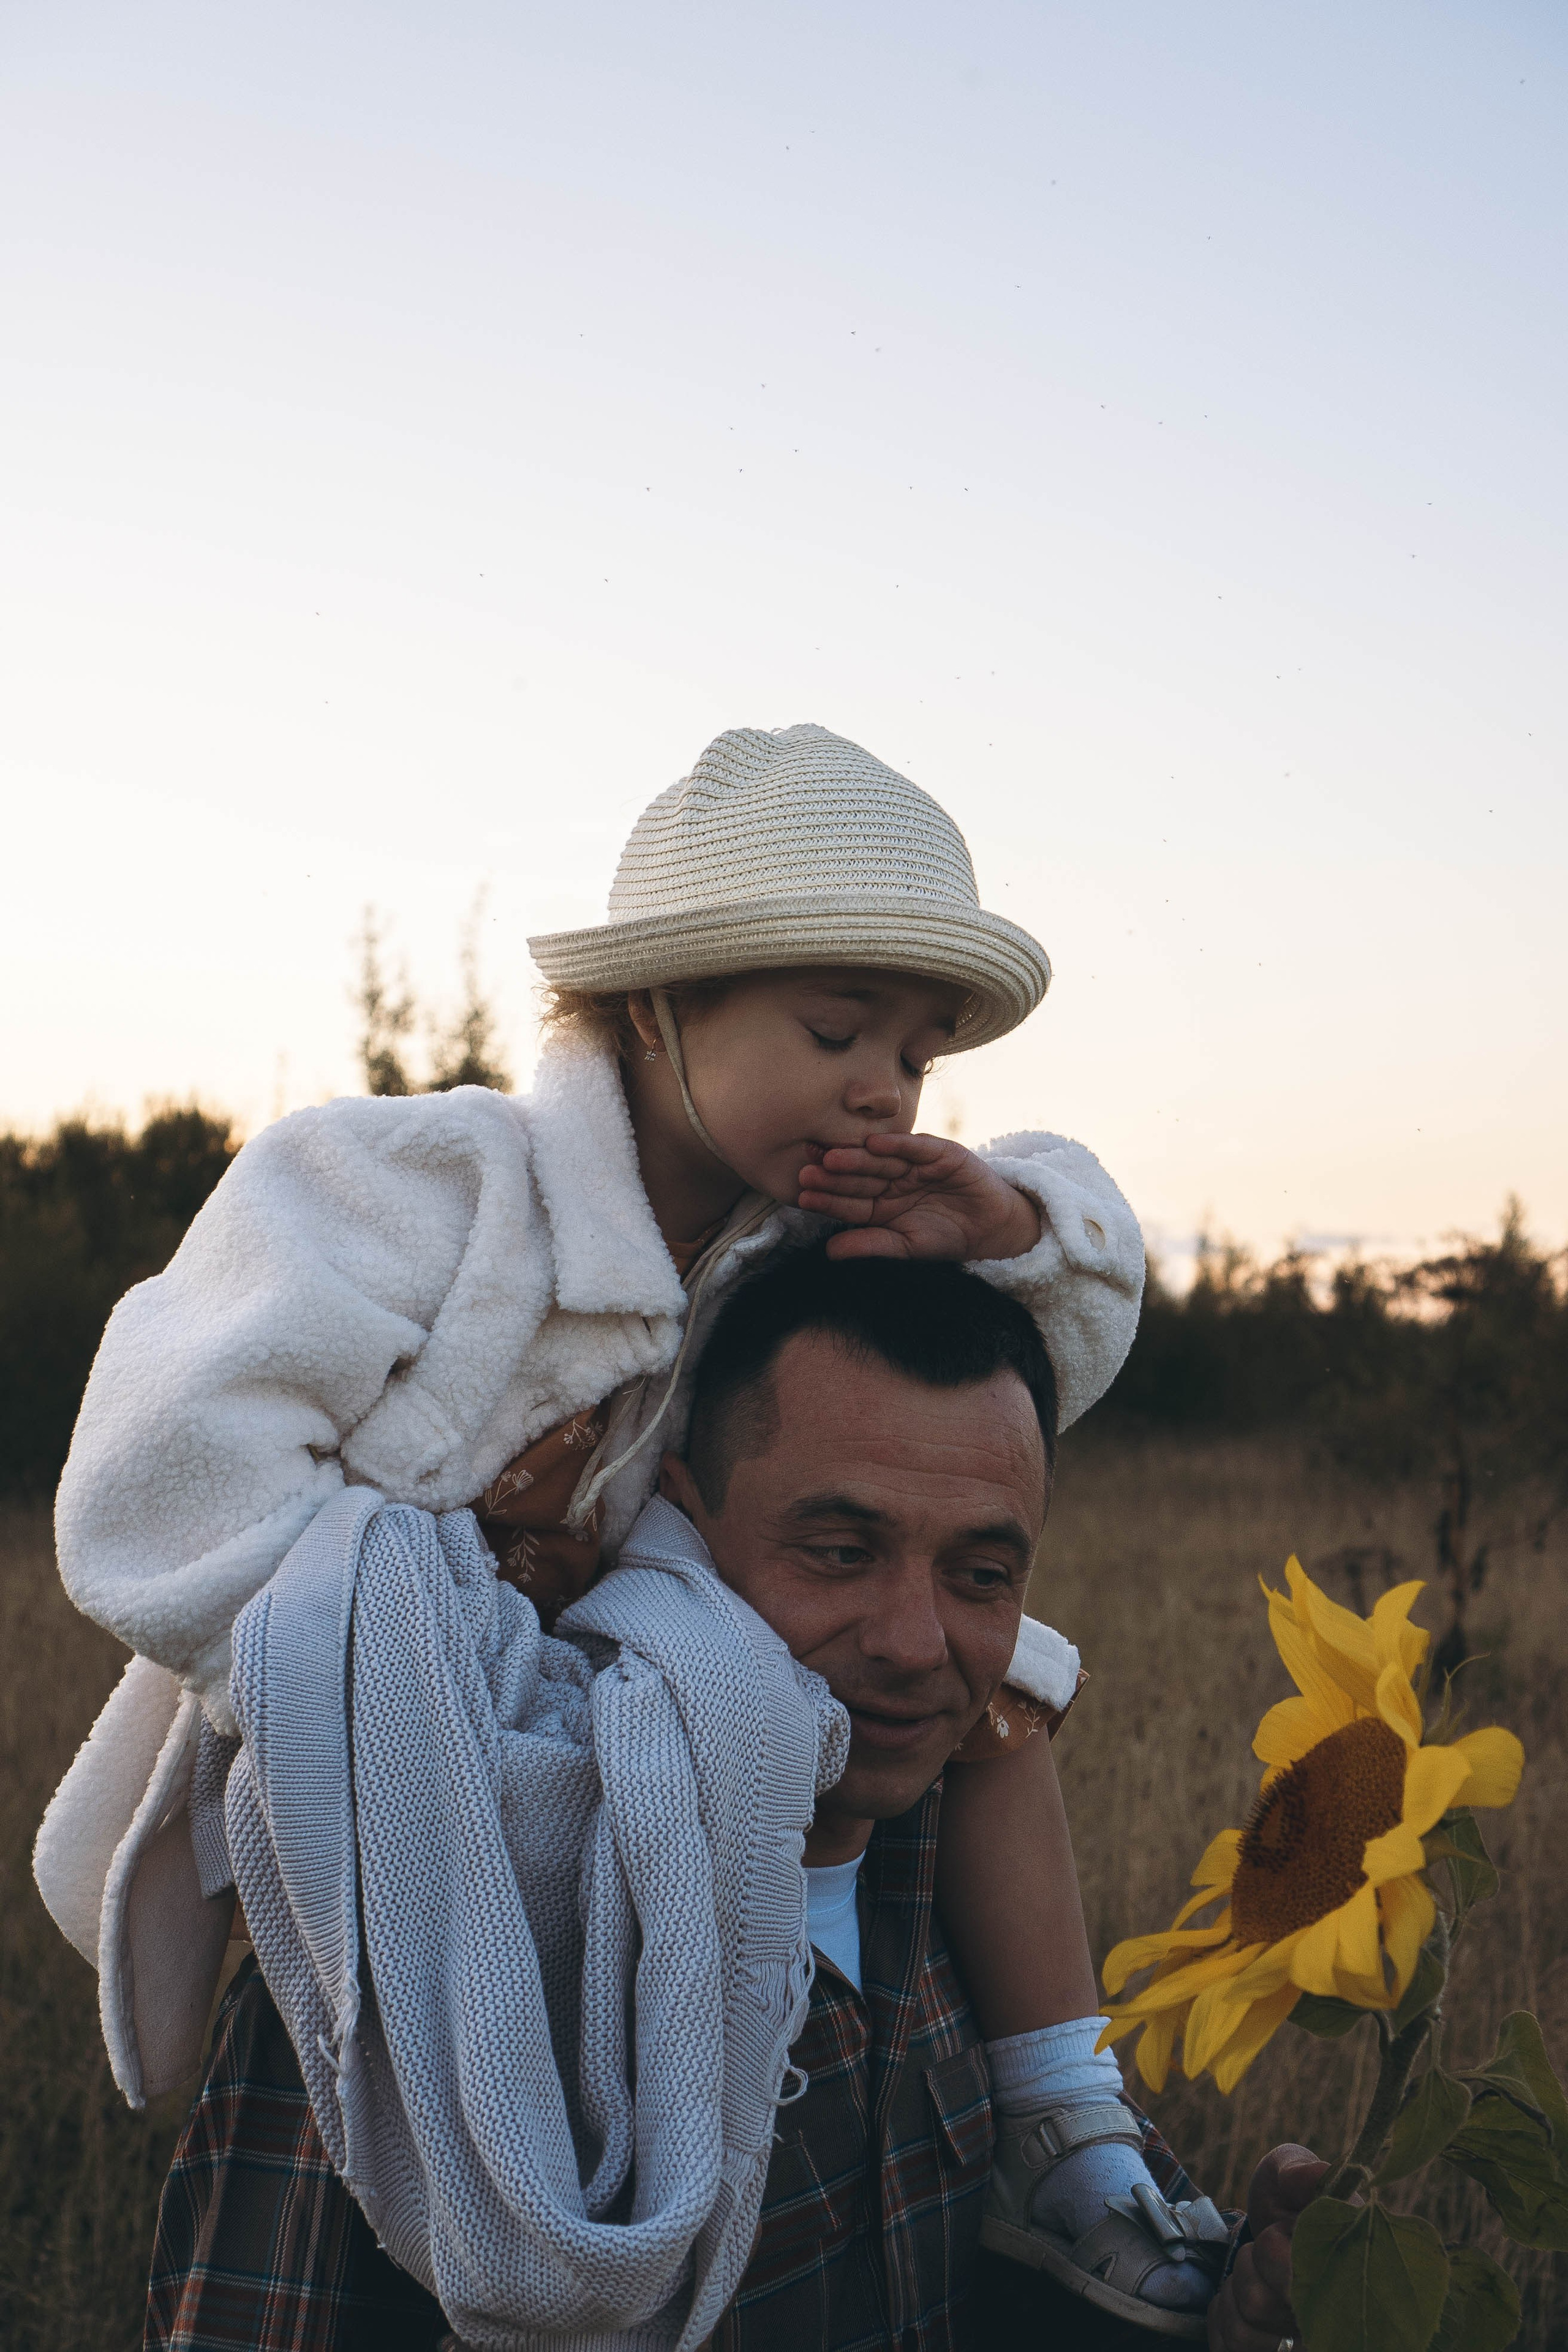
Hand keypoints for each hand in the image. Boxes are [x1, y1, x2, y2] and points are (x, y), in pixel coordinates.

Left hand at [797, 1132, 1041, 1261]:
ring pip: (879, 1161)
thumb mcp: (905, 1246)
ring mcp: (912, 1165)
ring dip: (856, 1158)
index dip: (827, 1199)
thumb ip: (869, 1245)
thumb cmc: (946, 1238)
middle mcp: (891, 1181)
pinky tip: (874, 1143)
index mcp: (879, 1204)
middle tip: (807, 1170)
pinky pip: (914, 1147)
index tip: (802, 1196)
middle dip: (833, 1175)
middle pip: (858, 1177)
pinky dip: (896, 1144)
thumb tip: (828, 1251)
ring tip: (831, 1158)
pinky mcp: (938, 1153)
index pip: (848, 1201)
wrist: (992, 1229)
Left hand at [1207, 2145, 1327, 2351]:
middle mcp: (1333, 2325)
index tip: (1280, 2229)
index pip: (1292, 2273)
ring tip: (1256, 2279)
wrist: (1271, 2238)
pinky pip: (1229, 2347)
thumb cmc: (1288, 2206)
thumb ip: (1300, 2171)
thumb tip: (1312, 2176)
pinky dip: (1224, 2318)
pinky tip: (1243, 2305)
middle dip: (1249, 2270)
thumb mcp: (1290, 2176)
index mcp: (1346, 2275)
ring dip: (1234, 2294)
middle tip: (1263, 2254)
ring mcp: (1304, 2348)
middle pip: (1260, 2304)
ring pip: (1243, 2329)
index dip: (1273, 2247)